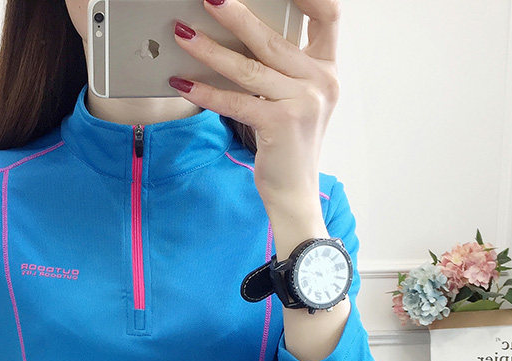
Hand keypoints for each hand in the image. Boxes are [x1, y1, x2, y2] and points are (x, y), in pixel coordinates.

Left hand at [170, 0, 340, 215]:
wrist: (294, 192)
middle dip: (235, 15)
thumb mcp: (296, 101)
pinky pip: (236, 100)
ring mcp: (303, 103)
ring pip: (249, 66)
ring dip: (209, 49)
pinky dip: (206, 91)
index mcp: (327, 70)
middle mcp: (321, 82)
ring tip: (182, 34)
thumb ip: (283, 69)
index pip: (328, 15)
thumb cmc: (288, 146)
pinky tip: (183, 82)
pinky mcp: (280, 124)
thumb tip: (239, 37)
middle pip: (273, 37)